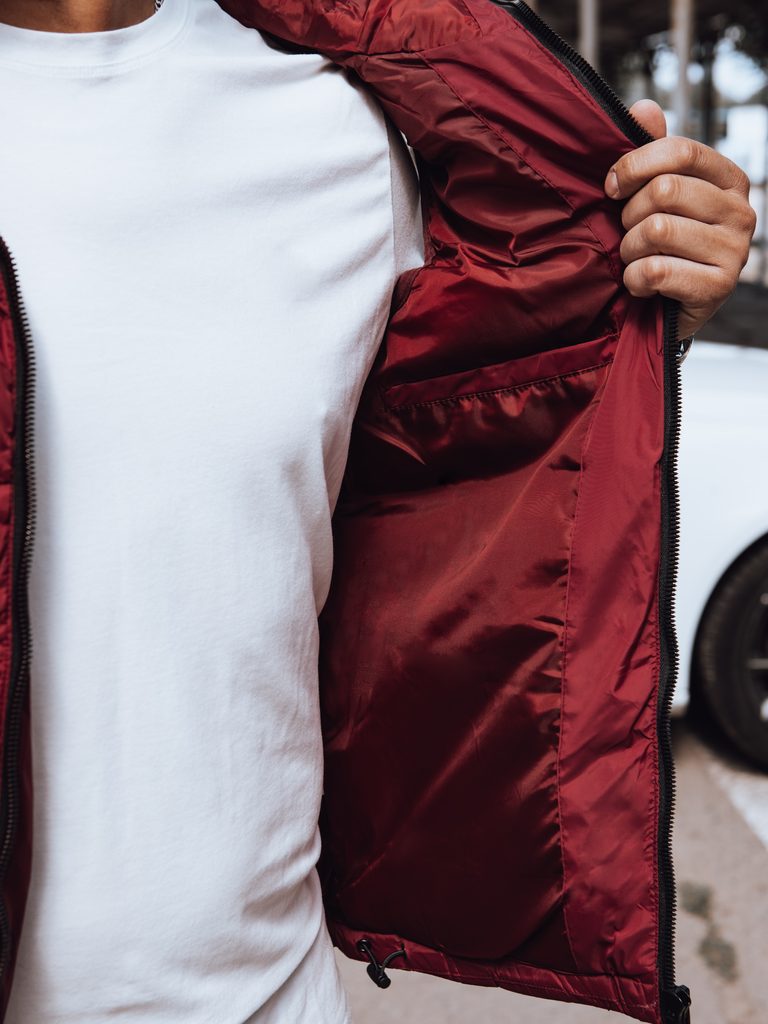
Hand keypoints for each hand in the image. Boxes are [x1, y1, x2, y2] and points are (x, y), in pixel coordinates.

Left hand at [604, 99, 756, 339]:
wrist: (668, 308)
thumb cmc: (660, 246)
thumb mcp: (655, 195)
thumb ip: (651, 152)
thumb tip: (646, 109)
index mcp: (728, 179)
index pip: (680, 151)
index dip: (634, 166)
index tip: (611, 187)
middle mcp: (740, 211)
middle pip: (664, 190)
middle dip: (629, 215)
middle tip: (628, 233)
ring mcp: (735, 251)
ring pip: (657, 230)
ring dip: (630, 250)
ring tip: (635, 260)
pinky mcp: (718, 288)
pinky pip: (657, 271)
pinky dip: (634, 280)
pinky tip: (641, 285)